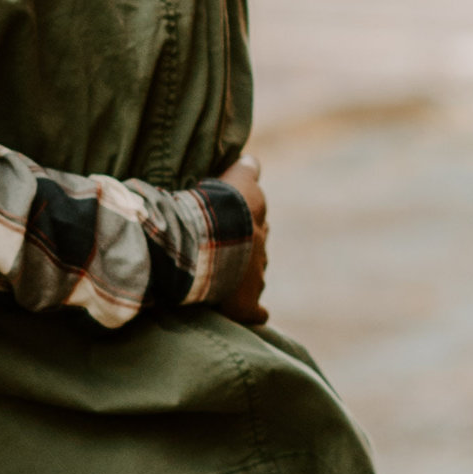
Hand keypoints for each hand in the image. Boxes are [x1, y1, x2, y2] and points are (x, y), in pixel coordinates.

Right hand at [213, 152, 267, 326]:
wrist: (211, 239)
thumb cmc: (219, 209)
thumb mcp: (236, 180)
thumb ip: (246, 169)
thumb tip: (253, 158)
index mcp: (258, 227)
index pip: (257, 228)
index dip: (246, 229)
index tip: (236, 229)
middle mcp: (260, 254)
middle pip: (256, 255)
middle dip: (245, 256)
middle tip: (226, 256)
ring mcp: (254, 280)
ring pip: (254, 282)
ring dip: (243, 282)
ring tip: (224, 284)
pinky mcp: (244, 304)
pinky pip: (254, 312)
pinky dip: (254, 314)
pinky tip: (255, 316)